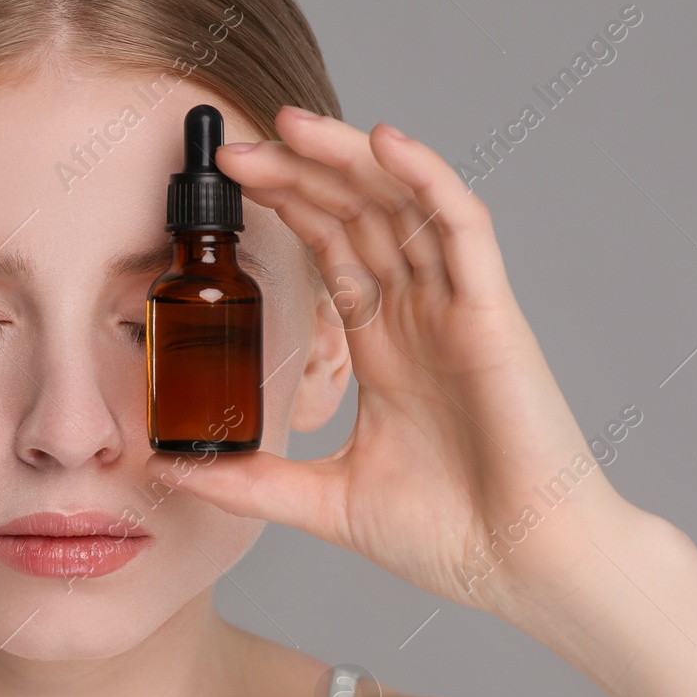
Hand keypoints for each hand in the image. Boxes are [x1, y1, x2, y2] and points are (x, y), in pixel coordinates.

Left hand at [145, 105, 646, 615]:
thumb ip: (253, 482)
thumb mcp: (327, 503)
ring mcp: (457, 310)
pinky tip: (383, 142)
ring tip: (288, 126)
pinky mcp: (492, 317)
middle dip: (298, 173)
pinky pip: (462, 228)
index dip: (285, 208)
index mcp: (386, 348)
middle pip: (357, 215)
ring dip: (347, 158)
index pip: (331, 252)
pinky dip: (426, 179)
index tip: (227, 185)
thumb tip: (170, 472)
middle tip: (233, 147)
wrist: (526, 570)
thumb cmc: (453, 537)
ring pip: (402, 205)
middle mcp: (420, 317)